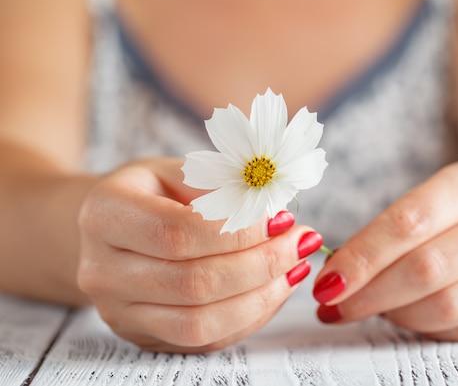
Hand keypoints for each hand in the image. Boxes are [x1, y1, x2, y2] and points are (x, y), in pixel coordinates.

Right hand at [77, 158, 321, 352]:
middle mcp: (102, 270)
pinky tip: (275, 288)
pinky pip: (206, 339)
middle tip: (300, 242)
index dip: (239, 232)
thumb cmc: (152, 193)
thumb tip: (277, 212)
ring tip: (295, 267)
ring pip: (201, 323)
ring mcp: (119, 312)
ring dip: (262, 297)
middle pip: (193, 284)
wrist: (111, 229)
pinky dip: (250, 317)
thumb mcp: (180, 171)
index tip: (282, 220)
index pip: (178, 233)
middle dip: (261, 264)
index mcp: (106, 215)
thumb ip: (222, 186)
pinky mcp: (144, 336)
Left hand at [313, 160, 457, 340]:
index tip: (326, 282)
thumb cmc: (453, 222)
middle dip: (370, 293)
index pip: (407, 222)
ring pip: (446, 305)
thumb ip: (382, 236)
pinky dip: (426, 329)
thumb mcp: (424, 209)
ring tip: (374, 309)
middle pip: (426, 267)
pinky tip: (410, 317)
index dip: (361, 257)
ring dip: (396, 314)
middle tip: (335, 306)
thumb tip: (333, 277)